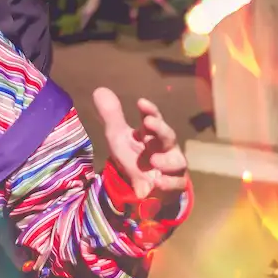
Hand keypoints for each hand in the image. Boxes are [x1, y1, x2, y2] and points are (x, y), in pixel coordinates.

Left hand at [92, 89, 189, 204]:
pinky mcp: (174, 185)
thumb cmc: (133, 157)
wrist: (139, 187)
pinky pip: (178, 184)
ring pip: (178, 161)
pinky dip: (169, 183)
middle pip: (168, 135)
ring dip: (167, 160)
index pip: (153, 118)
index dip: (149, 110)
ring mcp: (171, 167)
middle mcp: (164, 148)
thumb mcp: (118, 137)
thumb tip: (99, 90)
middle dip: (160, 128)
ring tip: (152, 159)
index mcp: (151, 134)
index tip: (141, 102)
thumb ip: (111, 116)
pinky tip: (158, 182)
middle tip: (149, 123)